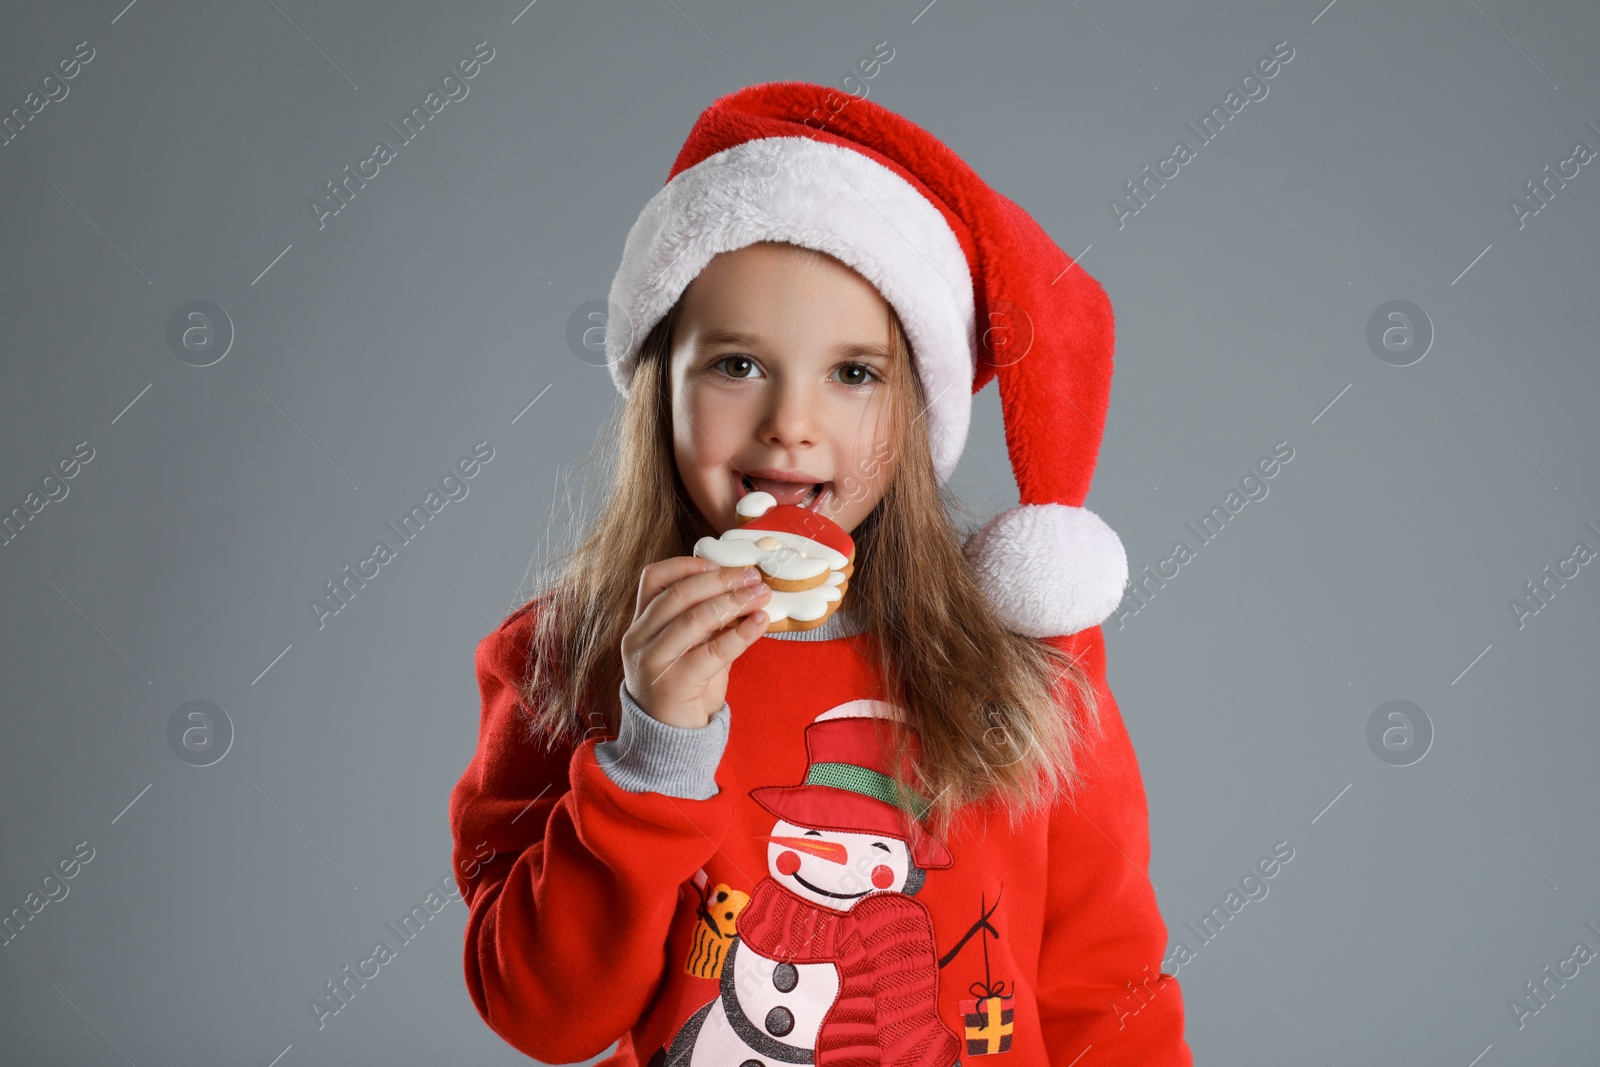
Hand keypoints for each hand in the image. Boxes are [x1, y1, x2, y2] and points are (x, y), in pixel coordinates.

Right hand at [621, 556, 770, 728]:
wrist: (668, 740)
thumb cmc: (683, 689)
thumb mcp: (689, 647)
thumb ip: (706, 620)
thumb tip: (743, 588)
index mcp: (640, 624)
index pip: (654, 578)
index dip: (689, 565)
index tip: (721, 563)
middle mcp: (639, 639)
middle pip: (679, 594)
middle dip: (721, 580)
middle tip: (752, 577)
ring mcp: (653, 661)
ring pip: (694, 618)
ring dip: (734, 602)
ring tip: (761, 596)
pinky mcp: (674, 684)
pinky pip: (713, 651)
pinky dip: (741, 634)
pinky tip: (760, 623)